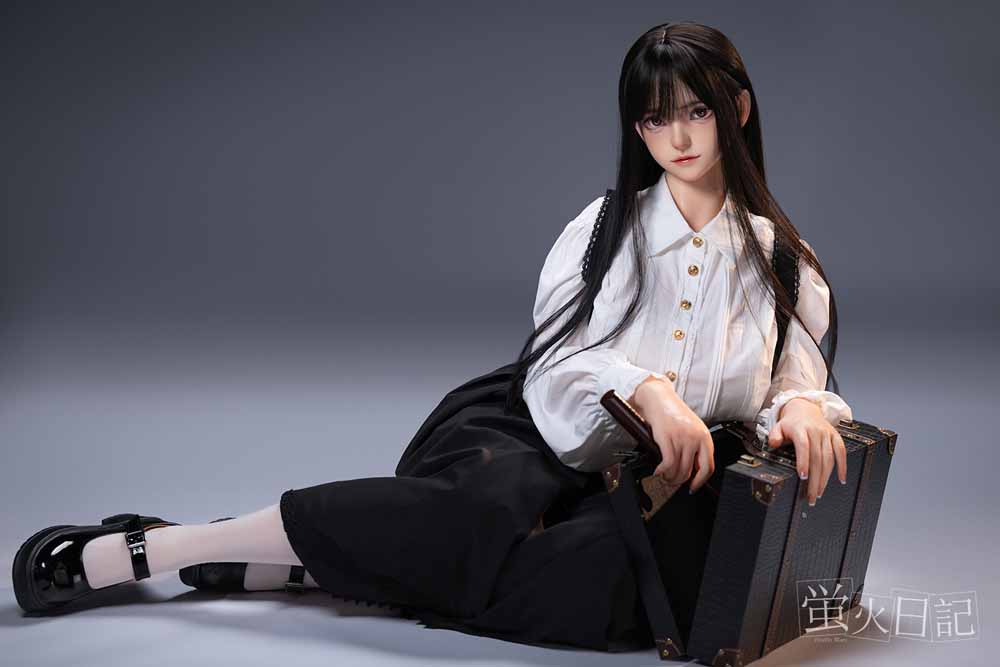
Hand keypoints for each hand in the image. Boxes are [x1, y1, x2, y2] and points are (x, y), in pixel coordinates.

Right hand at [629, 376, 714, 492]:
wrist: (659, 397)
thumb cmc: (673, 413)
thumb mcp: (692, 429)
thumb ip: (696, 447)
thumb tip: (693, 470)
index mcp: (705, 437)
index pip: (708, 467)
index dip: (700, 482)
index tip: (693, 487)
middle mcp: (695, 438)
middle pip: (690, 471)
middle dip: (679, 481)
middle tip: (672, 481)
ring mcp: (681, 438)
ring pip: (678, 469)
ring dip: (669, 477)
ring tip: (664, 476)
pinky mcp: (666, 437)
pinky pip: (668, 463)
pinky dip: (662, 471)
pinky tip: (658, 471)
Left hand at [767, 397, 846, 505]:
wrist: (805, 408)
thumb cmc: (790, 423)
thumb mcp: (778, 427)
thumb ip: (774, 436)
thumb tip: (773, 444)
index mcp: (800, 429)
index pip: (803, 446)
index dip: (803, 461)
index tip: (803, 477)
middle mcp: (815, 431)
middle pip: (817, 457)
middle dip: (814, 478)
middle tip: (811, 495)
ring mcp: (827, 434)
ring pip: (829, 458)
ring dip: (825, 477)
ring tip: (819, 492)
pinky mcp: (835, 436)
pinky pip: (841, 452)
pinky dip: (843, 466)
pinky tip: (841, 480)